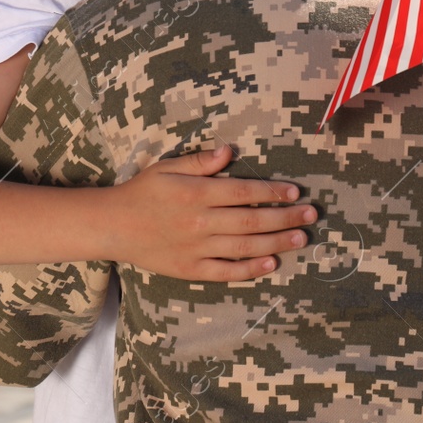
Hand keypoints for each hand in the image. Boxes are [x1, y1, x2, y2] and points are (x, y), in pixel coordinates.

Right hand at [107, 145, 314, 281]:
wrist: (112, 226)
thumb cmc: (142, 192)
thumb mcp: (167, 167)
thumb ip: (199, 161)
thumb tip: (229, 151)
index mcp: (195, 193)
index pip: (243, 191)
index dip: (272, 192)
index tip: (294, 191)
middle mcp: (199, 222)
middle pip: (251, 220)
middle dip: (285, 217)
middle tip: (310, 214)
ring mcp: (196, 248)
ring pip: (245, 246)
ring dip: (277, 242)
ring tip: (301, 238)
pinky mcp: (191, 269)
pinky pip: (226, 271)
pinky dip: (250, 269)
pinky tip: (271, 264)